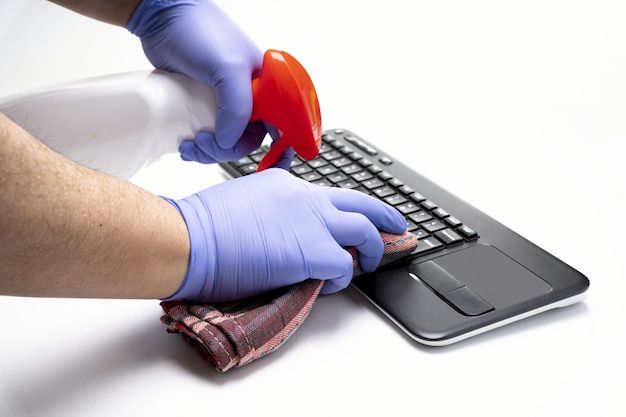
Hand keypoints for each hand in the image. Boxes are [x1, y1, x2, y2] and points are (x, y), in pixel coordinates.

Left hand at [127, 0, 287, 165]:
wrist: (162, 18)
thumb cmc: (200, 31)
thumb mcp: (228, 69)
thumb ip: (237, 108)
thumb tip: (230, 142)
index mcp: (265, 87)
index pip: (276, 126)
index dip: (273, 147)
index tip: (260, 159)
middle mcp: (248, 96)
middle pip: (246, 139)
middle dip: (227, 149)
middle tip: (206, 144)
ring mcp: (224, 101)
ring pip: (226, 140)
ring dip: (209, 151)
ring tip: (191, 146)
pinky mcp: (202, 104)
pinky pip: (208, 133)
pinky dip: (198, 145)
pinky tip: (186, 143)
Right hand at [163, 169, 406, 301]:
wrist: (188, 237)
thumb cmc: (200, 226)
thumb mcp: (239, 201)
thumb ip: (266, 210)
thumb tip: (274, 230)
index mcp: (285, 185)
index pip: (328, 197)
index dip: (343, 213)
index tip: (349, 222)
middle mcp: (305, 198)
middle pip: (360, 202)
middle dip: (385, 215)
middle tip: (398, 225)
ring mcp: (311, 222)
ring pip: (365, 230)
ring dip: (373, 249)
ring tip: (370, 263)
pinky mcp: (312, 251)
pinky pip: (346, 266)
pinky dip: (344, 279)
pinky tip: (330, 285)